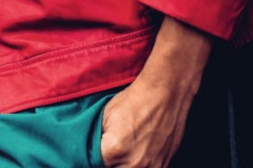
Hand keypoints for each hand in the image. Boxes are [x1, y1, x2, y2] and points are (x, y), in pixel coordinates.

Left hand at [100, 17, 212, 166]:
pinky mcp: (163, 167)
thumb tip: (87, 154)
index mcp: (113, 150)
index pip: (92, 165)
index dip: (92, 159)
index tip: (95, 152)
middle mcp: (133, 165)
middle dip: (108, 162)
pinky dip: (139, 164)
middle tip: (110, 149)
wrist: (165, 92)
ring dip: (123, 164)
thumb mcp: (104, 116)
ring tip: (124, 149)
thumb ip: (93, 141)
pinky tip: (138, 151)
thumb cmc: (135, 100)